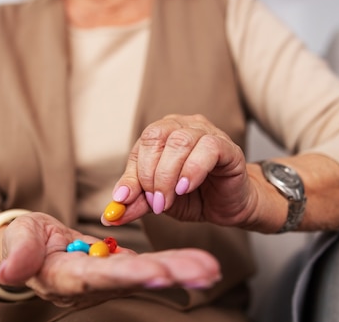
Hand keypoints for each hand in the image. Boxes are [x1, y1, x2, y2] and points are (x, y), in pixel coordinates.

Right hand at [0, 212, 220, 307]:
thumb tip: (9, 272)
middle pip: (132, 278)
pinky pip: (149, 264)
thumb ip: (18, 253)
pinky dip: (174, 265)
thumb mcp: (17, 240)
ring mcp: (108, 278)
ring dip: (180, 270)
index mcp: (65, 277)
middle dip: (168, 273)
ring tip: (211, 268)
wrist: (34, 249)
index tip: (155, 272)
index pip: (97, 276)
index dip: (126, 274)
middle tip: (204, 272)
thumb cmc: (24, 242)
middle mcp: (92, 283)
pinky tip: (201, 265)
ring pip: (146, 272)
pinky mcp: (119, 268)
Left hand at [103, 114, 256, 227]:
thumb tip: (111, 213)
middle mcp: (182, 126)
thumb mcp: (157, 200)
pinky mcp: (227, 146)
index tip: (126, 200)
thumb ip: (136, 202)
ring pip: (180, 141)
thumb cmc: (193, 197)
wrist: (228, 207)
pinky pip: (208, 148)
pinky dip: (192, 169)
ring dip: (168, 175)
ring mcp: (206, 132)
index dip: (133, 173)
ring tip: (168, 199)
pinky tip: (186, 187)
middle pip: (156, 136)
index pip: (141, 144)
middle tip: (154, 202)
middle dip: (150, 174)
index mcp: (162, 134)